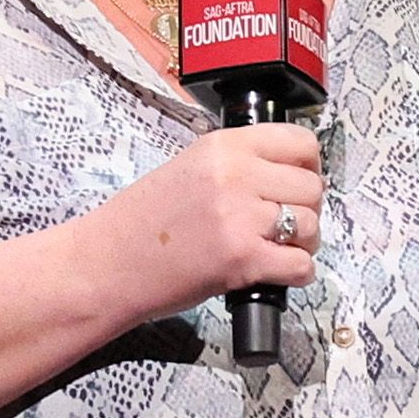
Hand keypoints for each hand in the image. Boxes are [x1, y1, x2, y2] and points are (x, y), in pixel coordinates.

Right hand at [88, 123, 322, 319]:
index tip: (298, 182)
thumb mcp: (190, 169)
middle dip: (307, 210)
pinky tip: (277, 273)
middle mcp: (235, 175)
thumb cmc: (142, 222)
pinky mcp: (242, 259)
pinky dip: (297, 274)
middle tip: (284, 225)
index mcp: (223, 146)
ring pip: (312, 225)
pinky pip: (300, 265)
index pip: (300, 143)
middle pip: (312, 187)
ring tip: (278, 250)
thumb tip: (287, 174)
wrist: (106, 264)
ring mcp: (239, 217)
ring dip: (303, 243)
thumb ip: (237, 165)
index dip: (309, 167)